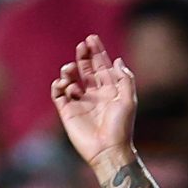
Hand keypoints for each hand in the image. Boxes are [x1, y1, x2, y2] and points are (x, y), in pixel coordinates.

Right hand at [52, 35, 136, 172]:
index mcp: (110, 91)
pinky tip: (66, 84)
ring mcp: (80, 102)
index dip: (97, 52)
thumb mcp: (128, 100)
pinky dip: (59, 85)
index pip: (101, 67)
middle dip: (83, 56)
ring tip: (70, 69)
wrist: (108, 150)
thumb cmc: (121, 127)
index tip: (92, 38)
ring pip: (70, 79)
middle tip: (82, 45)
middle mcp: (94, 95)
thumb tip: (117, 60)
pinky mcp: (67, 111)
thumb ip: (125, 79)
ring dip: (69, 70)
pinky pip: (58, 93)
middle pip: (86, 69)